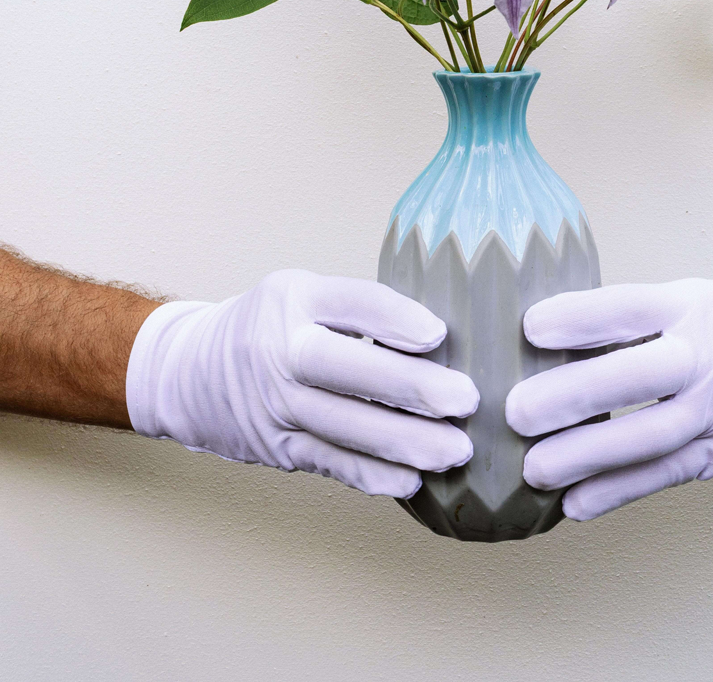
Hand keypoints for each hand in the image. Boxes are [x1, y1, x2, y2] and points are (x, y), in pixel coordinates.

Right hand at [126, 270, 478, 497]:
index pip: (353, 303)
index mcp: (294, 298)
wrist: (186, 373)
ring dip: (406, 442)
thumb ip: (359, 310)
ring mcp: (277, 404)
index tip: (440, 334)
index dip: (397, 319)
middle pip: (350, 369)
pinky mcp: (278, 448)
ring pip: (347, 427)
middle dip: (412, 388)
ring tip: (457, 450)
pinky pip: (332, 463)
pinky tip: (413, 480)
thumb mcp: (302, 294)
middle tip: (466, 400)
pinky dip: (373, 475)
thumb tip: (442, 337)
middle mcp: (280, 349)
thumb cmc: (266, 327)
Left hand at [505, 279, 712, 520]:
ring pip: (647, 437)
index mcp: (689, 306)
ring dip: (586, 456)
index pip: (630, 308)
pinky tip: (574, 502)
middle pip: (637, 376)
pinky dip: (616, 491)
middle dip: (575, 395)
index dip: (581, 317)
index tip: (530, 327)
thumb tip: (538, 338)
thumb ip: (625, 317)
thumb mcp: (685, 298)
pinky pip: (662, 475)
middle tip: (517, 411)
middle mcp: (705, 356)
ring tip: (534, 468)